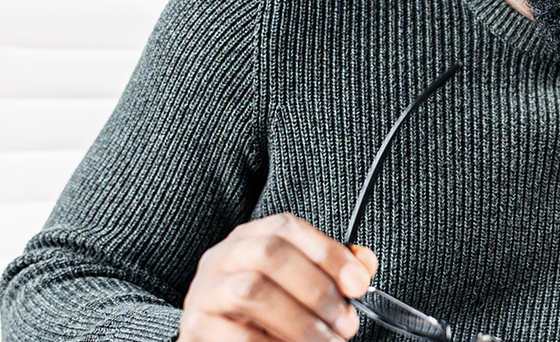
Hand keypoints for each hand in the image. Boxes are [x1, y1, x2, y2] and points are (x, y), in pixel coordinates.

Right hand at [179, 213, 379, 341]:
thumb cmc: (265, 316)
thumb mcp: (299, 289)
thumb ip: (332, 274)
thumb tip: (364, 265)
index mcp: (249, 238)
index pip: (286, 228)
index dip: (328, 253)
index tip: (359, 285)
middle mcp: (222, 257)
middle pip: (269, 254)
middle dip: (316, 290)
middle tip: (345, 324)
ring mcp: (205, 291)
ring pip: (252, 291)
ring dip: (299, 322)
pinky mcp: (195, 327)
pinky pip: (237, 335)